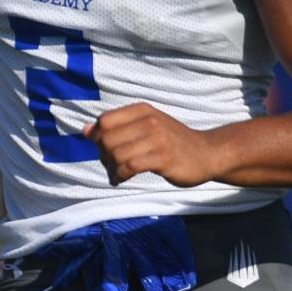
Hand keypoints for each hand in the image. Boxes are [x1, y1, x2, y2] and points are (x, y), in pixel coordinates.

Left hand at [84, 104, 218, 187]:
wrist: (207, 153)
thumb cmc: (173, 142)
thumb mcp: (146, 127)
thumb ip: (117, 127)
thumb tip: (85, 131)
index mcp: (143, 110)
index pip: (104, 121)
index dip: (98, 138)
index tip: (105, 150)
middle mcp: (149, 120)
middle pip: (107, 139)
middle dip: (103, 156)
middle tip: (111, 166)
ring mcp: (157, 138)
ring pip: (117, 154)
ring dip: (110, 169)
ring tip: (116, 175)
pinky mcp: (163, 157)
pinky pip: (129, 166)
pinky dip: (119, 176)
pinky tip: (120, 180)